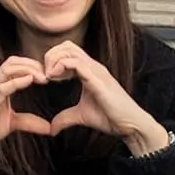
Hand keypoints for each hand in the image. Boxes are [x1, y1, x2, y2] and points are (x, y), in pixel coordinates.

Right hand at [0, 56, 53, 159]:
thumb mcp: (12, 123)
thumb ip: (29, 121)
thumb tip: (49, 128)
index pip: (14, 64)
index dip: (31, 64)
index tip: (47, 72)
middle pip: (11, 63)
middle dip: (31, 64)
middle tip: (48, 73)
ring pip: (6, 70)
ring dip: (26, 70)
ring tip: (42, 77)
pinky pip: (1, 88)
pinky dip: (16, 82)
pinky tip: (28, 81)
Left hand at [42, 41, 170, 154]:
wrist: (130, 125)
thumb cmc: (110, 117)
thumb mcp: (81, 116)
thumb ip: (65, 118)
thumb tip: (52, 128)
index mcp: (89, 70)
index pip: (68, 51)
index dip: (53, 60)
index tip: (46, 77)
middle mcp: (93, 66)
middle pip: (67, 45)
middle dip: (51, 56)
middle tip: (44, 75)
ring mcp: (96, 71)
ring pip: (70, 50)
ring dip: (54, 60)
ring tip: (48, 76)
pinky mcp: (98, 80)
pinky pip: (76, 63)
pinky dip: (61, 66)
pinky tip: (54, 78)